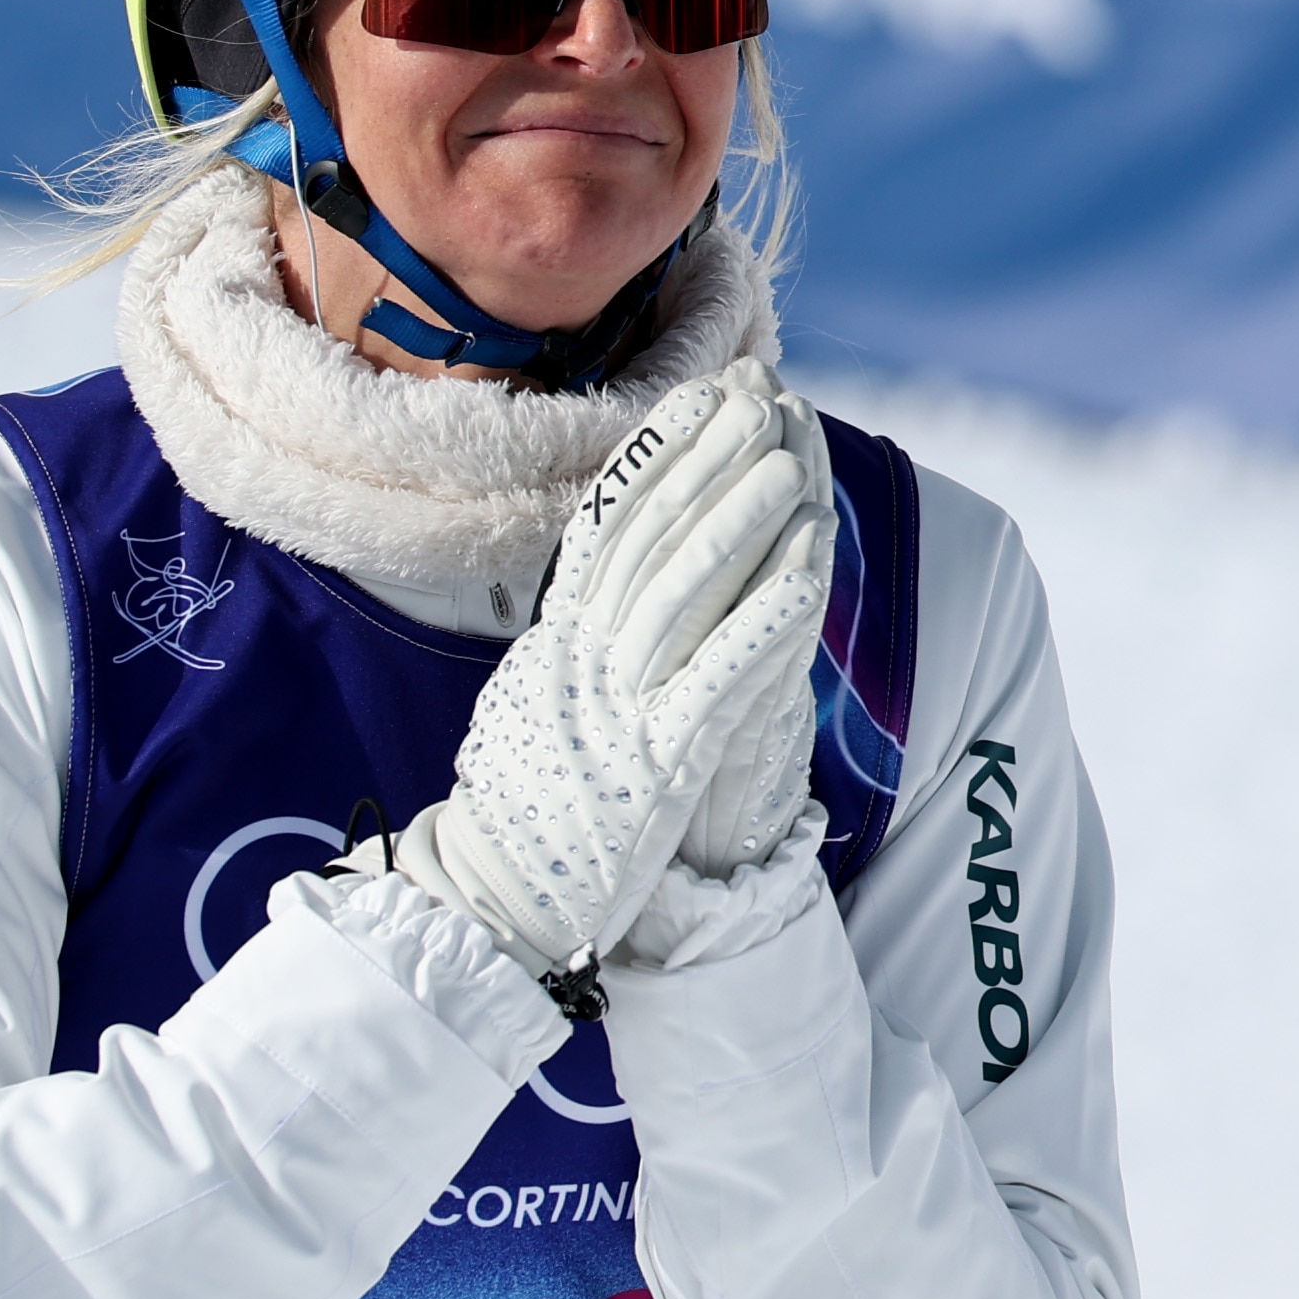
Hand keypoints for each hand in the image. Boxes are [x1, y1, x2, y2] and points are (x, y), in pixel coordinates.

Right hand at [396, 373, 817, 980]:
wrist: (492, 906)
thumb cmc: (521, 816)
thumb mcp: (533, 707)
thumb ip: (570, 646)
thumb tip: (598, 588)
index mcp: (554, 645)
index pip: (607, 527)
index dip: (657, 456)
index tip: (700, 396)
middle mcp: (581, 662)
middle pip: (649, 541)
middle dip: (707, 458)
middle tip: (758, 392)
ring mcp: (618, 710)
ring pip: (685, 592)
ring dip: (742, 518)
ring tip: (787, 453)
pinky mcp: (657, 765)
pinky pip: (719, 677)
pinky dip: (765, 615)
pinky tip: (806, 565)